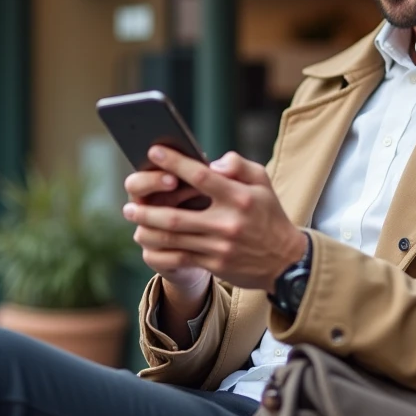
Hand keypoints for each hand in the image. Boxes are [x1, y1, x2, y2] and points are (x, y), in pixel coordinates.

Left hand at [123, 147, 306, 292]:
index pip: (200, 176)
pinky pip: (179, 257)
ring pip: (172, 238)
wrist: (285, 261)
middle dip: (147, 208)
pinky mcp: (215, 264)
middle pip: (175, 215)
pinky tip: (147, 242)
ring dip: (147, 227)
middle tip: (129, 202)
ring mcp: (219, 246)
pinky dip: (159, 250)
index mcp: (239, 197)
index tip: (154, 151)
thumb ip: (238, 165)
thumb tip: (212, 162)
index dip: (174, 162)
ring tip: (133, 217)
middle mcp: (227, 222)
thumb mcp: (262, 182)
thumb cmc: (269, 214)